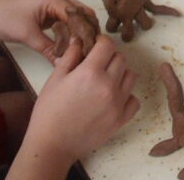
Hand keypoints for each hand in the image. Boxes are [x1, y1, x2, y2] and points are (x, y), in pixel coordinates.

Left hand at [0, 0, 95, 61]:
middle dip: (87, 31)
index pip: (80, 15)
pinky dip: (70, 32)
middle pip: (81, 14)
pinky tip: (71, 46)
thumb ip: (49, 49)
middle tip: (91, 51)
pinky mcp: (46, 13)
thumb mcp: (28, 35)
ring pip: (73, 18)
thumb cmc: (4, 18)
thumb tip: (65, 65)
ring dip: (78, 32)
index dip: (87, 32)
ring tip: (84, 51)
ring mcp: (52, 5)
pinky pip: (64, 22)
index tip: (92, 50)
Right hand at [23, 35, 138, 165]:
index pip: (108, 44)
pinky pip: (134, 100)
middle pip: (121, 58)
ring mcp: (117, 104)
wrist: (52, 144)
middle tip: (97, 64)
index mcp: (90, 72)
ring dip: (120, 74)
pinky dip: (127, 96)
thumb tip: (79, 40)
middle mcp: (108, 85)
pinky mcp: (121, 120)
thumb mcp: (55, 78)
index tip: (95, 46)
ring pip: (130, 76)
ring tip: (105, 80)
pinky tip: (113, 97)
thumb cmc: (49, 111)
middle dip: (109, 57)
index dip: (101, 42)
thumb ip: (70, 56)